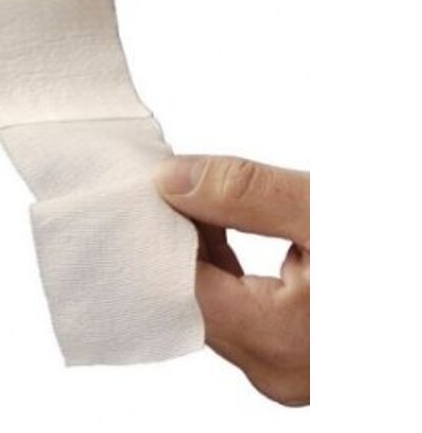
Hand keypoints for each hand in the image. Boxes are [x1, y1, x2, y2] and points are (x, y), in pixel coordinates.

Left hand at [155, 155, 309, 405]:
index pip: (180, 286)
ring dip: (202, 249)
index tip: (152, 188)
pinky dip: (227, 265)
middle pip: (194, 298)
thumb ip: (244, 194)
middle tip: (171, 184)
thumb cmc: (404, 252)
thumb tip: (172, 180)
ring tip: (200, 198)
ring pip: (216, 302)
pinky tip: (226, 227)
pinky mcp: (303, 349)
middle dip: (179, 238)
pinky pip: (242, 306)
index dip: (160, 233)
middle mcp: (277, 368)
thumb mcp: (329, 211)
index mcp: (277, 343)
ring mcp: (291, 364)